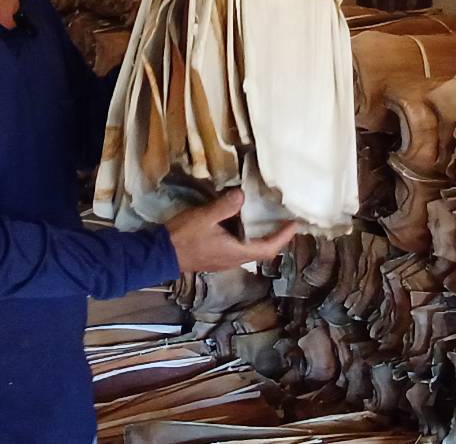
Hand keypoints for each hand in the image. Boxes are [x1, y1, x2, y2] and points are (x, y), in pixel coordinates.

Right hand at [165, 189, 297, 274]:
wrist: (160, 255)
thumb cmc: (184, 237)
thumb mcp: (205, 217)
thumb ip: (225, 206)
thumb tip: (243, 195)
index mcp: (236, 252)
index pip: (268, 248)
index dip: (283, 237)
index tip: (294, 225)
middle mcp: (234, 260)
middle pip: (261, 251)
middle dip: (274, 237)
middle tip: (281, 221)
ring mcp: (223, 261)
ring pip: (249, 250)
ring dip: (259, 237)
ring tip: (263, 220)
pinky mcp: (215, 258)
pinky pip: (237, 248)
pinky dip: (245, 237)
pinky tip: (239, 224)